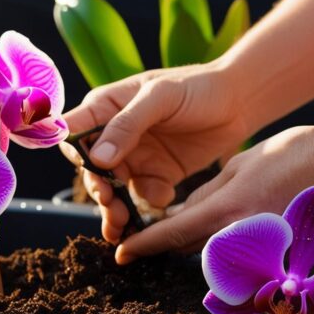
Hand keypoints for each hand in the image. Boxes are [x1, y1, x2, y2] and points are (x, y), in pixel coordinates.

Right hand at [61, 62, 249, 242]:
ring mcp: (135, 158)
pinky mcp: (156, 176)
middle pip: (93, 170)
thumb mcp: (160, 97)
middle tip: (110, 205)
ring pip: (114, 190)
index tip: (87, 170)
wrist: (239, 101)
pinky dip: (150, 204)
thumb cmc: (197, 87)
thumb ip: (127, 125)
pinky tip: (164, 199)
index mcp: (105, 108)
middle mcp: (114, 136)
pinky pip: (143, 197)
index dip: (74, 154)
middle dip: (99, 190)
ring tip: (122, 226)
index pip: (74, 133)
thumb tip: (97, 157)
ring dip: (116, 209)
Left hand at [114, 125, 313, 263]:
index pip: (170, 236)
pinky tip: (253, 232)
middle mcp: (242, 240)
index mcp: (226, 211)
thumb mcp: (244, 163)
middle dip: (177, 244)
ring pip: (221, 259)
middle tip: (166, 234)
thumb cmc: (303, 154)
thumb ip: (210, 192)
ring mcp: (268, 255)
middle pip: (193, 251)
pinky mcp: (290, 264)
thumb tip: (186, 213)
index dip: (142, 246)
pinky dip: (243, 252)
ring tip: (222, 226)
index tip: (122, 254)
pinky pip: (252, 264)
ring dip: (212, 247)